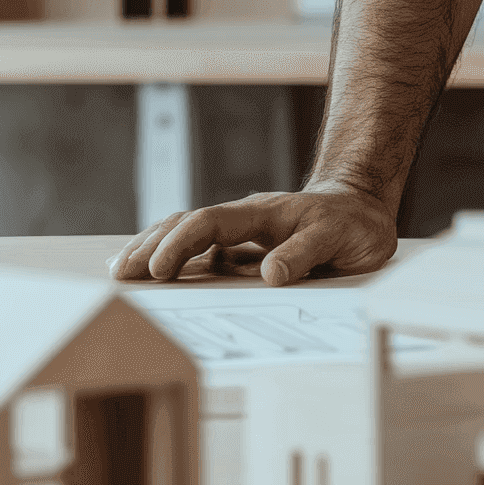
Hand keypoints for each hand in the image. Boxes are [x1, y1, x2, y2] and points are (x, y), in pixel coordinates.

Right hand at [110, 183, 399, 286]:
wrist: (362, 209)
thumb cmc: (353, 224)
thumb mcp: (339, 239)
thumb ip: (305, 254)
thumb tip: (269, 275)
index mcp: (263, 215)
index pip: (210, 223)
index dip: (182, 244)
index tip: (159, 269)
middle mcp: (244, 220)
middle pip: (186, 224)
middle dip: (151, 247)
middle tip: (121, 275)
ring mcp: (240, 233)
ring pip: (187, 233)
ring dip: (154, 249)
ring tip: (121, 271)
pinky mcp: (242, 247)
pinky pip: (200, 249)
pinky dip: (173, 257)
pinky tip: (149, 271)